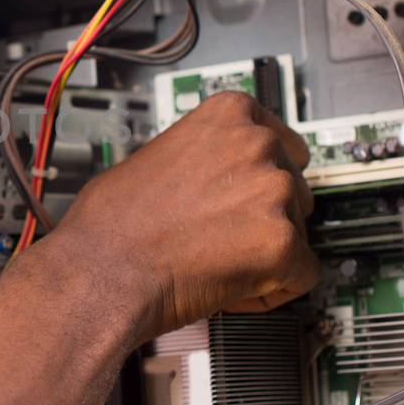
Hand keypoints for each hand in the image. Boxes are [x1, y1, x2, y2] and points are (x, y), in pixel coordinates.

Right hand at [42, 91, 320, 341]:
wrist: (101, 270)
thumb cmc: (111, 223)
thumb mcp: (156, 155)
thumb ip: (202, 158)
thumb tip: (216, 176)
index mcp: (228, 115)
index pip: (282, 143)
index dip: (263, 178)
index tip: (251, 194)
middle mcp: (258, 144)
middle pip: (294, 187)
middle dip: (266, 216)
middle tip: (224, 237)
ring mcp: (274, 192)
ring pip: (299, 231)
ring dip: (268, 252)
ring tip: (217, 263)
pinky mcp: (282, 243)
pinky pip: (302, 274)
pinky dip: (272, 288)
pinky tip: (230, 287)